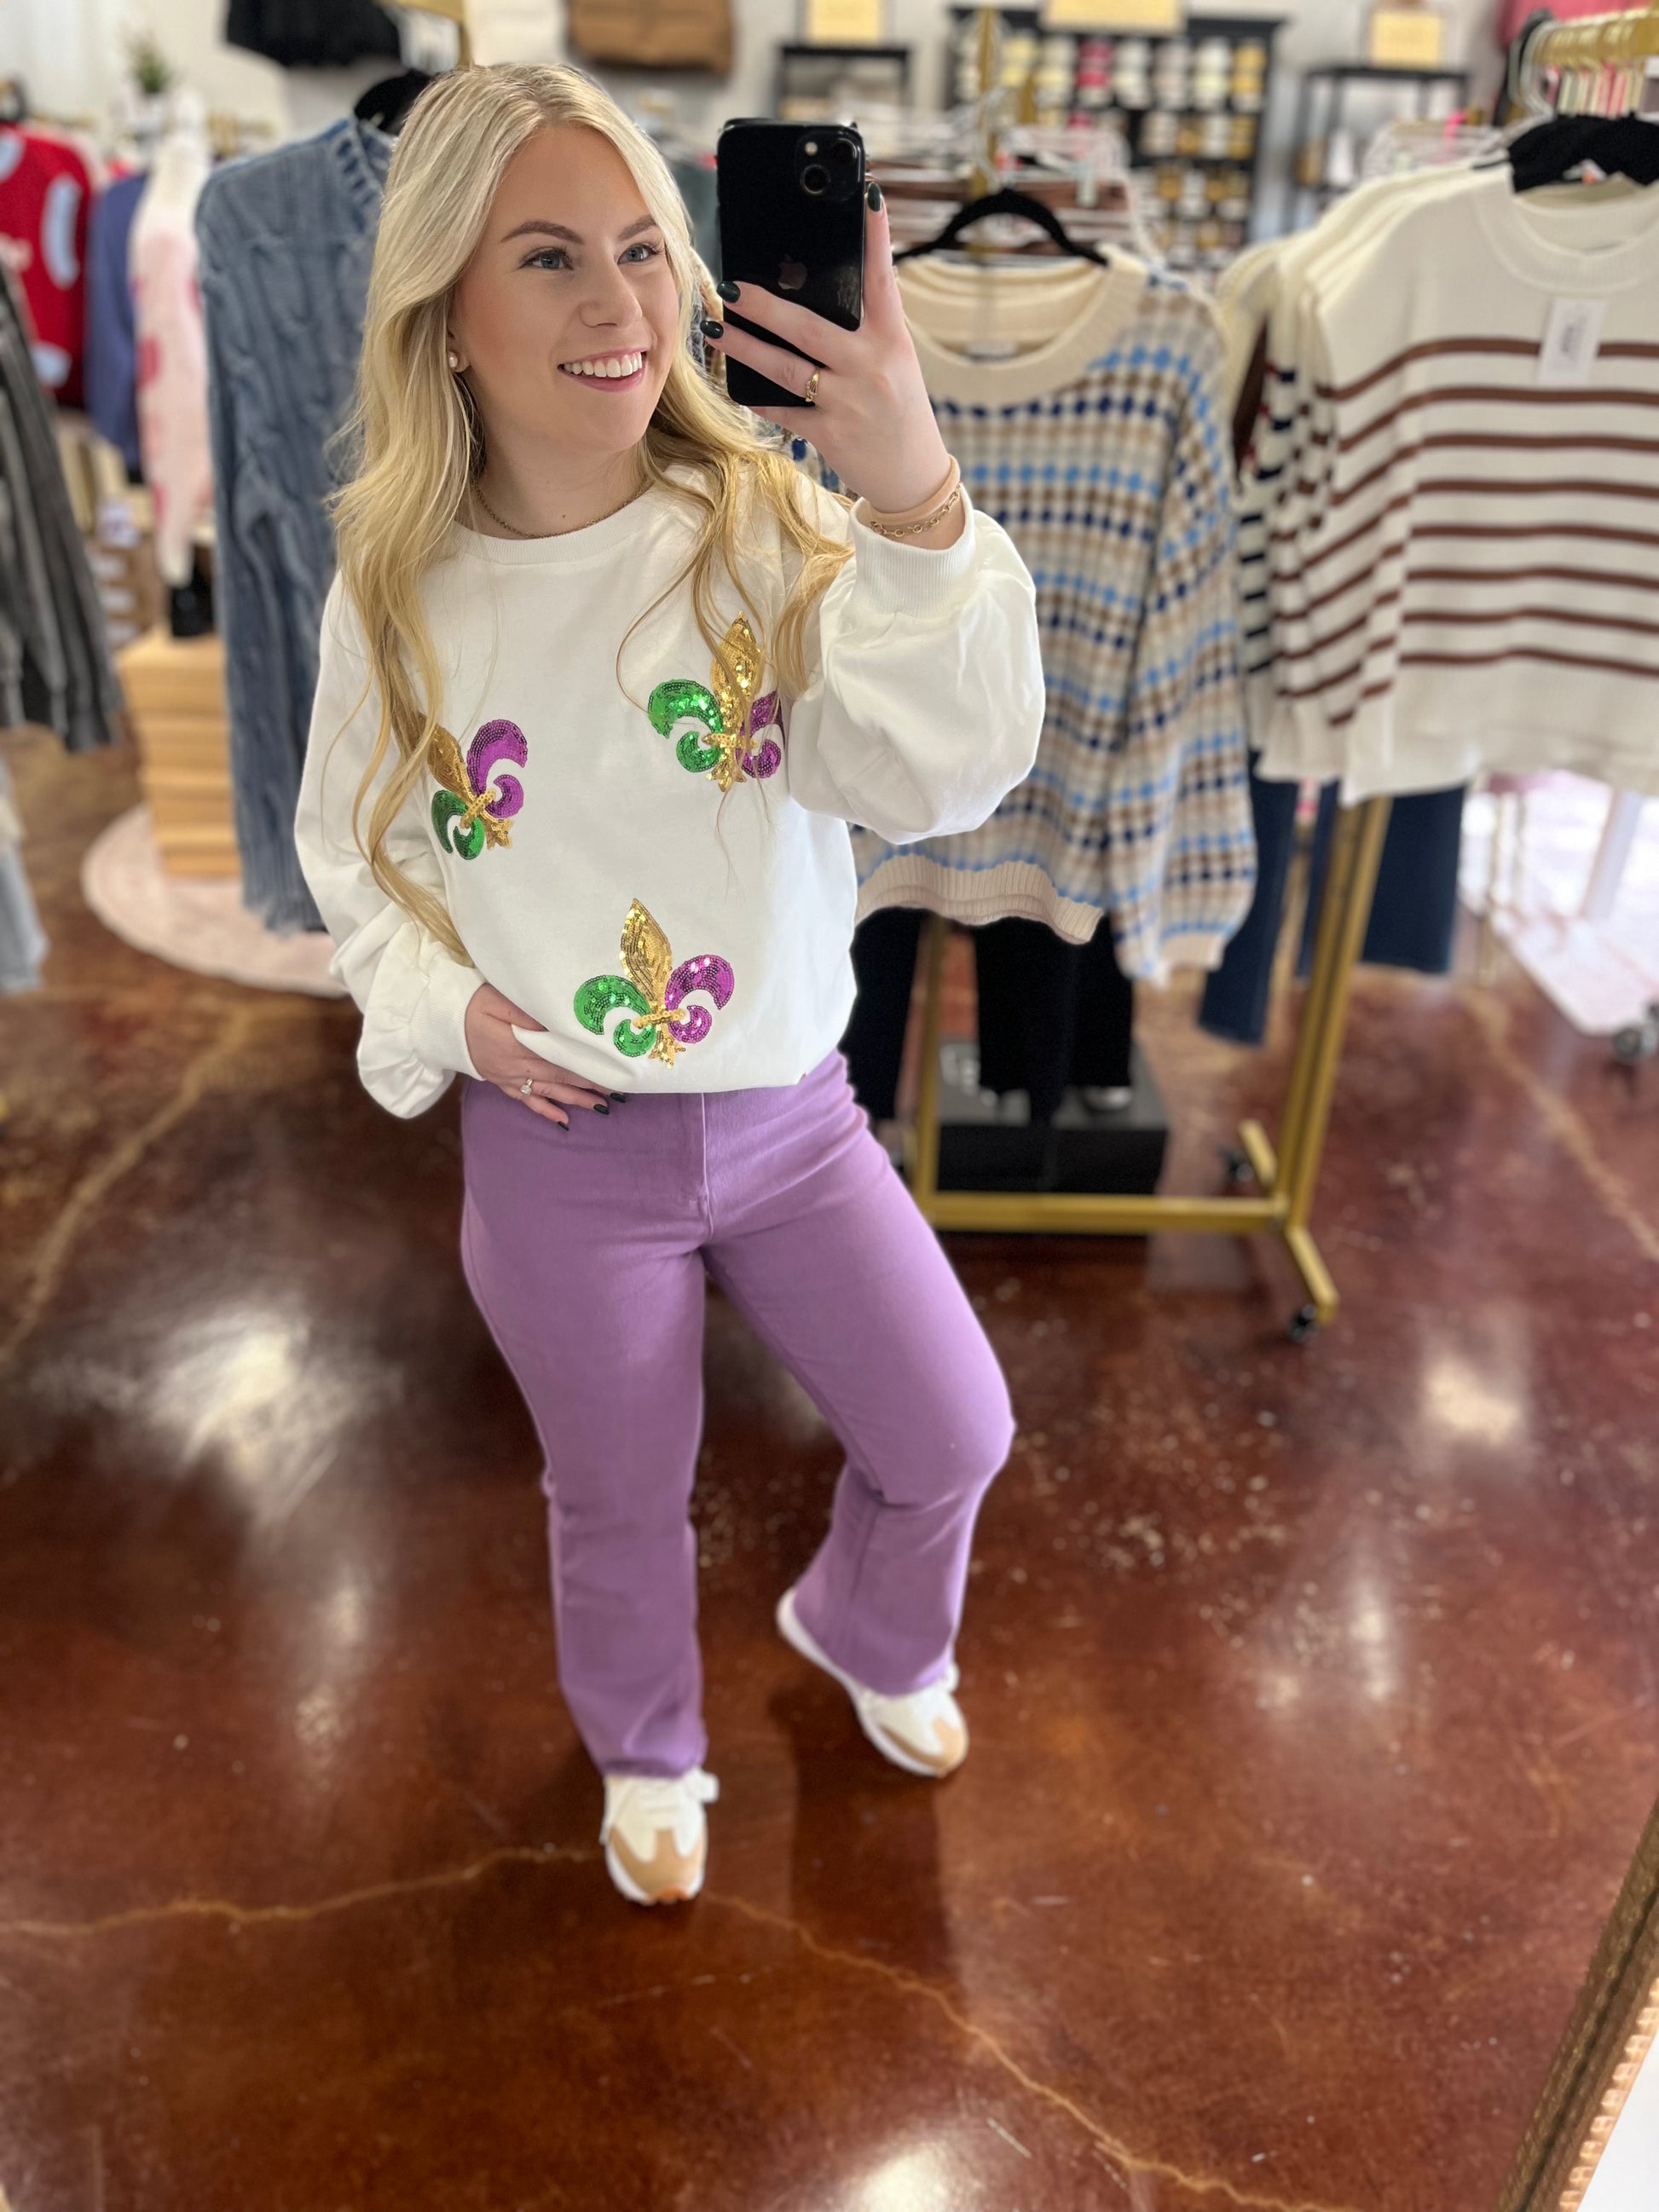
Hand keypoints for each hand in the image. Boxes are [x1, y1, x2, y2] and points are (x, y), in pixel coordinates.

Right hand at [463, 983, 616, 1128]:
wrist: (442, 1023)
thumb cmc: (472, 1005)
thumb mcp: (496, 999)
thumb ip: (524, 1011)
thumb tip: (555, 1021)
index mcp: (517, 1044)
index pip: (558, 1057)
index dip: (583, 1064)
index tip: (608, 1069)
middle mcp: (516, 1066)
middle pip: (559, 1076)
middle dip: (588, 1084)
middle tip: (616, 1091)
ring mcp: (509, 1078)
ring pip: (548, 1091)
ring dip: (574, 1100)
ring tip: (600, 1107)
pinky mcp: (502, 1083)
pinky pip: (527, 1100)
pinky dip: (545, 1111)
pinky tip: (563, 1121)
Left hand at [703, 185, 956, 522]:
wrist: (913, 476)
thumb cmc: (897, 409)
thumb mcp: (894, 361)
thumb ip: (863, 329)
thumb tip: (812, 292)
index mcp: (891, 339)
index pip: (883, 279)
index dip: (876, 236)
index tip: (868, 194)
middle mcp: (870, 365)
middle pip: (809, 327)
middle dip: (765, 307)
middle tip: (732, 287)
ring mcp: (849, 401)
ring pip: (786, 368)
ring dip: (745, 347)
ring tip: (715, 330)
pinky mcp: (831, 433)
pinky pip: (784, 411)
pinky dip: (759, 398)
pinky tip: (737, 384)